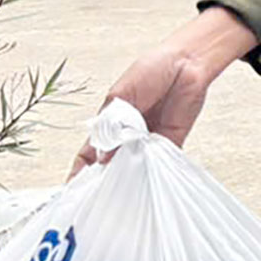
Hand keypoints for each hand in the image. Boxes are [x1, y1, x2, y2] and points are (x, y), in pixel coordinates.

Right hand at [71, 9, 255, 177]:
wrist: (187, 63)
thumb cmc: (151, 71)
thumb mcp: (121, 95)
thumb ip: (111, 125)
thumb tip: (103, 157)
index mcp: (110, 123)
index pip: (90, 153)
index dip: (80, 170)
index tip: (73, 190)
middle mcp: (128, 136)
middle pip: (112, 165)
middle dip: (105, 180)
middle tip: (98, 198)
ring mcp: (149, 141)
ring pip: (135, 167)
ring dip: (129, 178)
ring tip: (120, 195)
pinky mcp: (171, 142)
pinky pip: (161, 163)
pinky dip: (154, 173)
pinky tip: (146, 182)